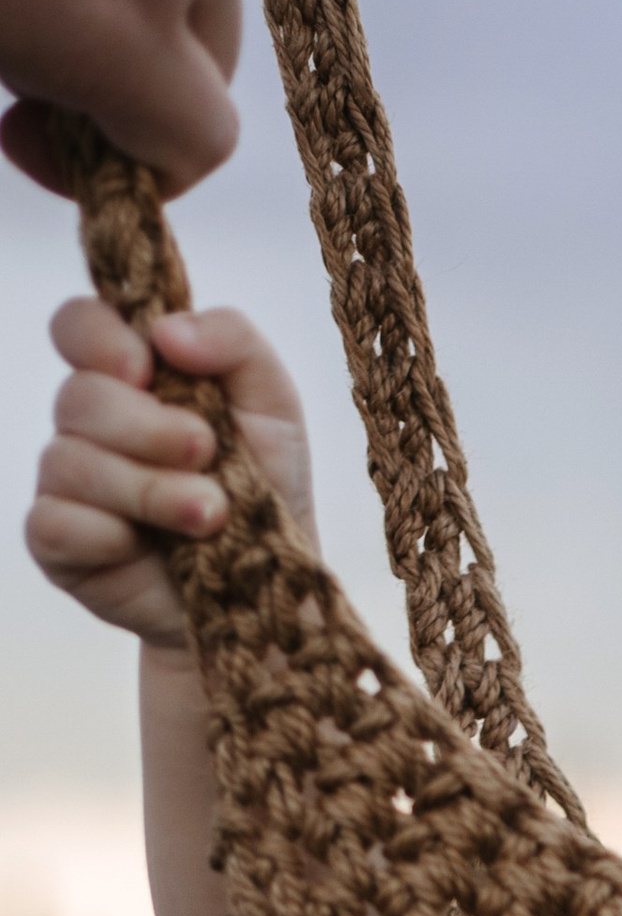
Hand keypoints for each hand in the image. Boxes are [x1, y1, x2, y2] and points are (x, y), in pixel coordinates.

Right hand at [27, 297, 313, 650]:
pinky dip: (108, 534)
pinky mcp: (59, 544)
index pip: (79, 326)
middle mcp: (90, 424)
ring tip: (209, 515)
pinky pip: (54, 523)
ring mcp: (69, 483)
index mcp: (131, 376)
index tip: (147, 368)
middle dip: (147, 427)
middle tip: (206, 452)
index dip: (99, 337)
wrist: (270, 589)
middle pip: (78, 396)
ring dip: (147, 488)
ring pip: (70, 461)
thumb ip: (233, 340)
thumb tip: (166, 329)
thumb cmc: (266, 489)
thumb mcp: (273, 405)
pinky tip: (146, 548)